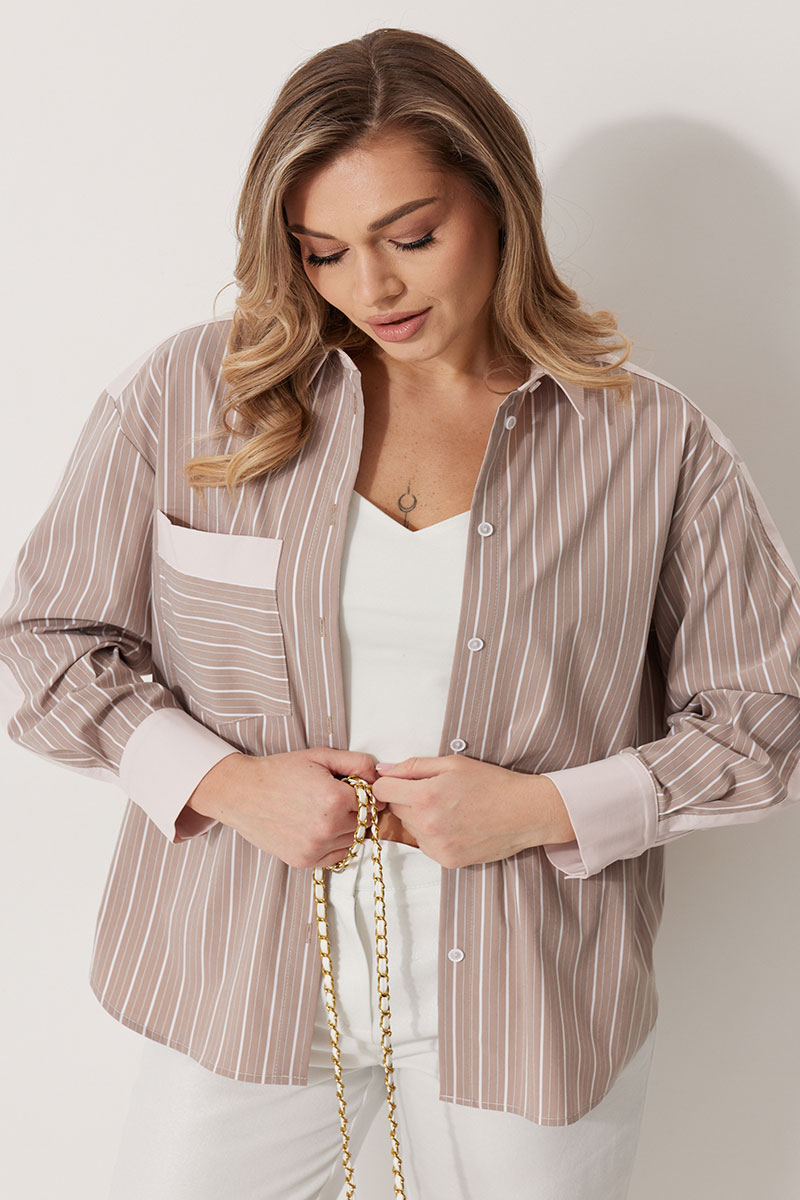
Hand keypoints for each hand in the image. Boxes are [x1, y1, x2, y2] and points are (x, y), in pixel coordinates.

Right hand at [186, 747, 384, 868]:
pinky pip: (336, 856)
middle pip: (363, 823)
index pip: (372, 803)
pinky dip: (333, 844)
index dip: (363, 794)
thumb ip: (357, 763)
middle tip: (332, 798)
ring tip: (321, 812)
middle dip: (355, 811)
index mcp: (335, 800)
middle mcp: (327, 828)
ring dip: (345, 829)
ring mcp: (315, 848)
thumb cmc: (280, 771)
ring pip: (352, 841)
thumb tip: (380, 779)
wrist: (242, 793)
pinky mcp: (304, 861)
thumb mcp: (321, 756)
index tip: (349, 788)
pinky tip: (316, 827)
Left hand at [371, 756, 574, 867]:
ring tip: (450, 808)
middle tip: (435, 792)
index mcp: (425, 796)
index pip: (382, 791)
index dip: (390, 782)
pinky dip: (435, 835)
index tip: (401, 781)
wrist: (525, 812)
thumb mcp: (452, 763)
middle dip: (408, 798)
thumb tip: (382, 770)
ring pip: (410, 828)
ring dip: (420, 818)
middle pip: (395, 809)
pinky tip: (456, 824)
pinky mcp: (447, 861)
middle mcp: (427, 825)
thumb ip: (413, 766)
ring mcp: (436, 847)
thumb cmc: (492, 783)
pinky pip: (426, 845)